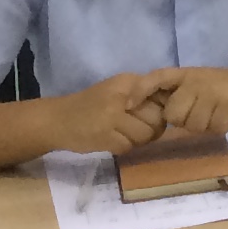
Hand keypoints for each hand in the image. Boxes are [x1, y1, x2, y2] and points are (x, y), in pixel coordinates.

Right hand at [48, 74, 170, 156]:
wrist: (56, 120)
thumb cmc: (91, 104)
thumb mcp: (116, 89)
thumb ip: (142, 92)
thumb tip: (170, 104)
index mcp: (126, 81)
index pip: (160, 97)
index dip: (160, 109)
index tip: (148, 114)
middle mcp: (120, 97)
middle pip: (157, 119)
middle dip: (152, 127)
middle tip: (137, 128)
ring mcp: (111, 118)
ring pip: (145, 135)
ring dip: (138, 139)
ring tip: (125, 134)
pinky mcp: (104, 137)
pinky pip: (129, 147)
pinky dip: (124, 146)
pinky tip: (113, 140)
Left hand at [144, 65, 227, 134]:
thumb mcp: (202, 83)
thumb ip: (181, 93)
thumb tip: (157, 110)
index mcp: (188, 73)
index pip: (157, 77)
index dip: (140, 90)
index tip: (127, 105)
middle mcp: (197, 80)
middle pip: (173, 114)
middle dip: (184, 120)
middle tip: (203, 113)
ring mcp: (213, 92)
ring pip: (192, 125)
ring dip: (204, 126)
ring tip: (218, 113)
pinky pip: (212, 129)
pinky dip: (220, 128)